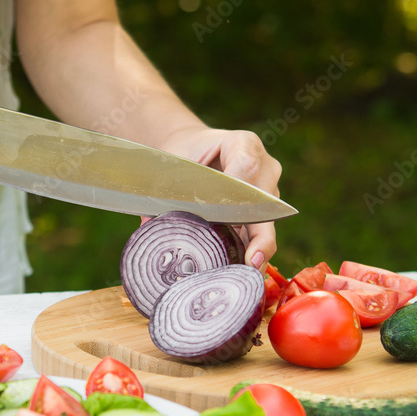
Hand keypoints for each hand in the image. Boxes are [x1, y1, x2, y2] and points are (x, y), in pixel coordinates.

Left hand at [157, 126, 281, 271]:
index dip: (237, 193)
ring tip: (249, 272)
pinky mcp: (264, 209)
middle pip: (265, 201)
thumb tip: (149, 225)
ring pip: (267, 220)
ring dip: (256, 247)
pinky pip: (262, 230)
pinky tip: (247, 270)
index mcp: (242, 144)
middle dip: (260, 235)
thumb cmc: (182, 155)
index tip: (230, 216)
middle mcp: (263, 165)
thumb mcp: (173, 164)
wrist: (192, 148)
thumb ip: (165, 191)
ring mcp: (267, 188)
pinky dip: (253, 249)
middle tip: (253, 260)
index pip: (246, 167)